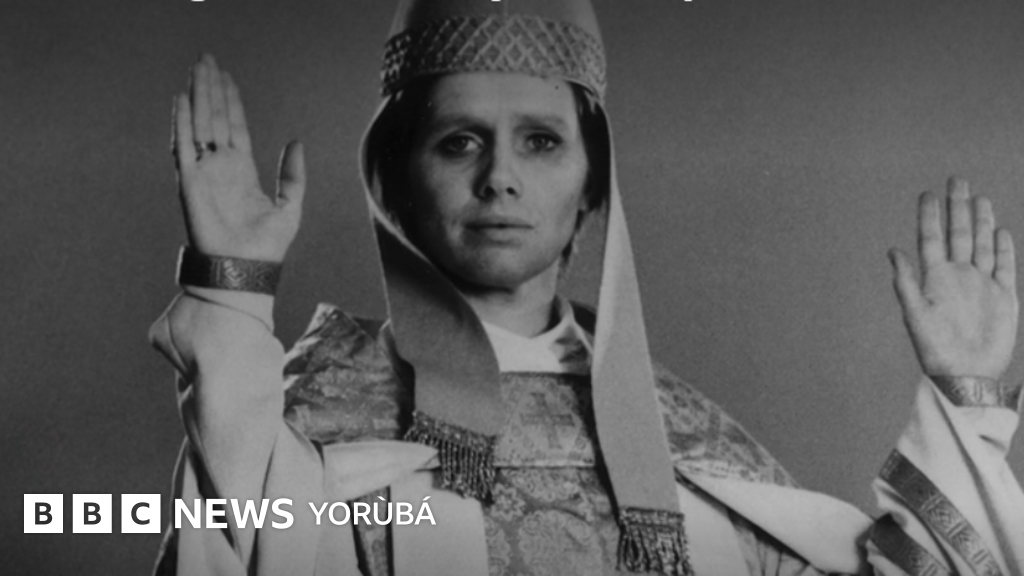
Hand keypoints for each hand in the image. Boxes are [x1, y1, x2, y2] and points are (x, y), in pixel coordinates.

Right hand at [172, 54, 304, 262]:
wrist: (245, 270)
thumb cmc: (267, 246)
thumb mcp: (291, 205)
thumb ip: (293, 174)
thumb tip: (296, 142)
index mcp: (242, 172)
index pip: (234, 127)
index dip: (231, 102)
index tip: (227, 77)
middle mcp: (220, 168)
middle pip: (214, 118)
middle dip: (211, 89)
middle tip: (207, 60)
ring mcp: (204, 174)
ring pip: (199, 125)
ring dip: (197, 96)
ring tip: (197, 70)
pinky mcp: (190, 183)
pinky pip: (183, 147)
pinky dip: (182, 122)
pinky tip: (183, 99)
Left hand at [889, 177, 1016, 379]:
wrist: (967, 374)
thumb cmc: (935, 349)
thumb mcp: (916, 315)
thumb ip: (906, 282)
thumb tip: (892, 251)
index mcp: (935, 278)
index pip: (932, 239)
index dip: (930, 216)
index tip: (928, 193)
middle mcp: (958, 276)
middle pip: (959, 234)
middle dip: (958, 208)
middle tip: (957, 180)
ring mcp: (981, 284)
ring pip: (981, 244)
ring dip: (981, 222)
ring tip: (979, 198)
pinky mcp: (1003, 296)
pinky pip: (1004, 266)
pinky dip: (1002, 248)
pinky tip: (999, 232)